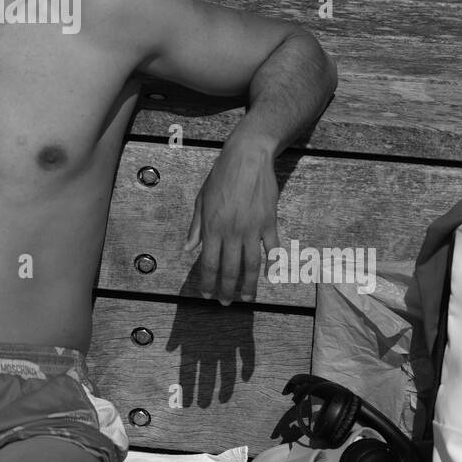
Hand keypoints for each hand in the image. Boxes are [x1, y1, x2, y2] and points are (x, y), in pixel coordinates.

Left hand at [182, 137, 278, 303]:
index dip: (208, 282)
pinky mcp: (269, 223)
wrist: (247, 158)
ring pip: (252, 265)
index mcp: (212, 227)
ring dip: (249, 285)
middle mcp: (232, 232)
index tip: (207, 295)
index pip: (209, 263)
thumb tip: (188, 249)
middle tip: (226, 303)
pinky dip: (273, 265)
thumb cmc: (220, 177)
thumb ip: (195, 227)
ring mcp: (252, 229)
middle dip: (227, 290)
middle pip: (230, 269)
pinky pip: (272, 249)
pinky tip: (270, 277)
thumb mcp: (201, 200)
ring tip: (247, 298)